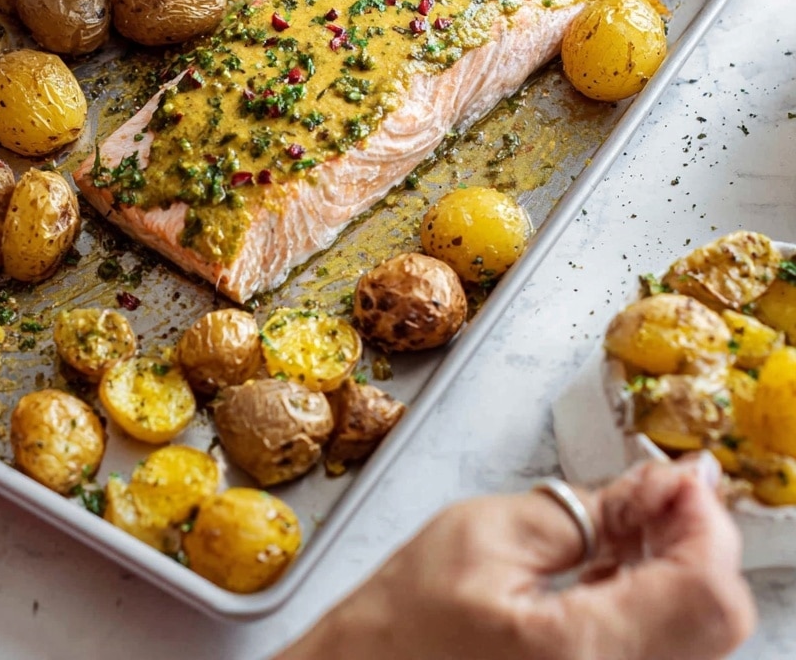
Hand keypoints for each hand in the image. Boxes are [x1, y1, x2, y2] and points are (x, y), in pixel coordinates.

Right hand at [276, 456, 754, 659]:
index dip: (702, 518)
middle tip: (654, 490)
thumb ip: (586, 507)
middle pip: (715, 614)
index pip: (702, 585)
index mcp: (582, 651)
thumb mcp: (487, 534)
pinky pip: (664, 648)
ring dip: (678, 561)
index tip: (680, 475)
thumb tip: (660, 483)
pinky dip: (657, 593)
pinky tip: (618, 559)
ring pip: (698, 631)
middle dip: (695, 536)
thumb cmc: (402, 623)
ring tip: (627, 517)